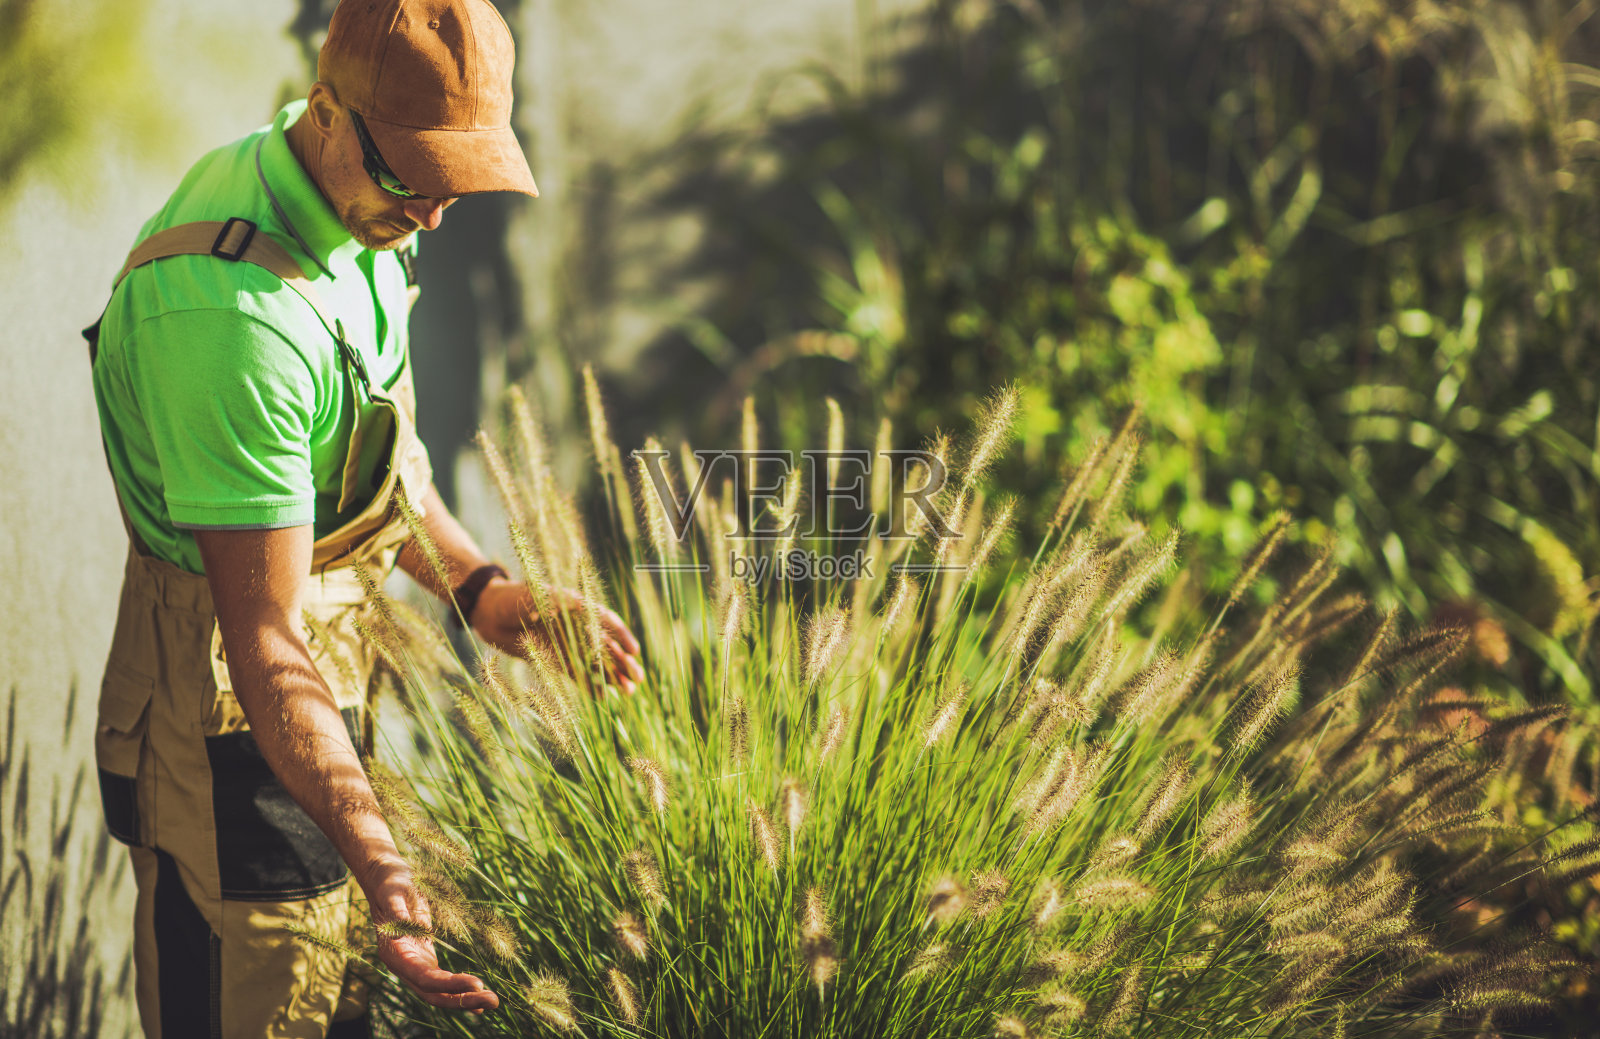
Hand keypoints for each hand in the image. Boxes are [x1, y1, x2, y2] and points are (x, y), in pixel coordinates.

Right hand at [366, 861, 498, 1012]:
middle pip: (433, 993)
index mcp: (394, 953)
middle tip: (494, 1001)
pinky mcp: (423, 959)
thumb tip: (399, 925)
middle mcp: (403, 965)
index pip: (425, 977)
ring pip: (438, 992)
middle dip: (462, 1000)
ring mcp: (414, 965)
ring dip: (465, 999)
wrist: (385, 879)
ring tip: (492, 1002)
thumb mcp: (394, 889)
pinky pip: (442, 981)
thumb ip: (397, 908)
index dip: (450, 984)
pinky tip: (477, 997)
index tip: (477, 983)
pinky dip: (459, 991)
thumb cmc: (391, 882)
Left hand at [473, 579, 645, 693]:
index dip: (621, 635)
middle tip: (638, 679)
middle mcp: (575, 626)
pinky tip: (604, 697)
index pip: (604, 620)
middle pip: (605, 645)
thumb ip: (550, 602)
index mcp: (575, 606)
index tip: (633, 650)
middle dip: (622, 662)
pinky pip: (576, 674)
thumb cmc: (510, 597)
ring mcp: (566, 644)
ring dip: (612, 676)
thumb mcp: (529, 595)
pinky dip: (590, 685)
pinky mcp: (555, 659)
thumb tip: (569, 606)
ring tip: (629, 691)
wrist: (489, 612)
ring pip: (595, 662)